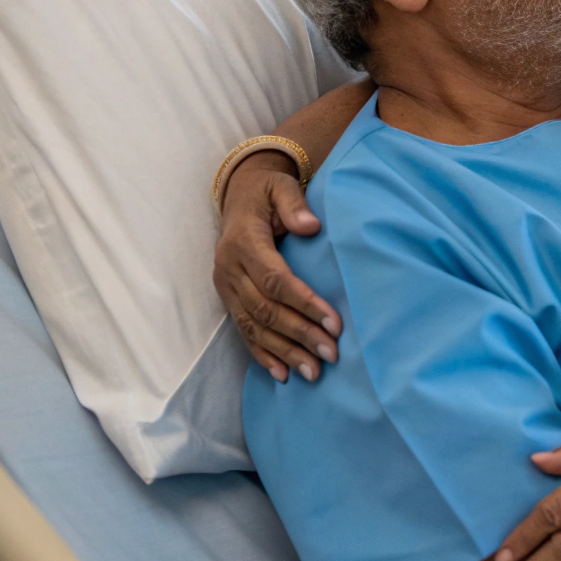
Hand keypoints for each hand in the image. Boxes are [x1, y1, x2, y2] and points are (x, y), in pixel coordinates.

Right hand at [212, 152, 340, 381]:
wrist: (239, 195)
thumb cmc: (267, 192)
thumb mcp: (280, 186)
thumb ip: (294, 205)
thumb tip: (311, 226)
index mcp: (244, 243)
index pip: (275, 280)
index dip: (305, 303)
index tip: (335, 324)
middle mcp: (229, 269)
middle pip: (266, 310)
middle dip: (300, 334)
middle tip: (331, 355)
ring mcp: (226, 287)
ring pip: (254, 327)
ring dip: (285, 352)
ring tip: (314, 373)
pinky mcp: (228, 299)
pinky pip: (243, 332)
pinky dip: (263, 354)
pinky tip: (283, 374)